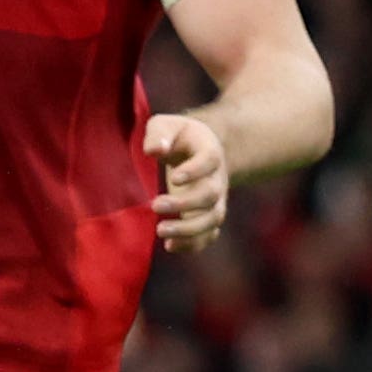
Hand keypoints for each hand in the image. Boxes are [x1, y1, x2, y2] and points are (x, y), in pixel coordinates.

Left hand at [144, 112, 228, 253]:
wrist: (197, 151)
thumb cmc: (177, 137)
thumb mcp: (165, 125)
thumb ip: (159, 132)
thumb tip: (155, 149)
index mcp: (209, 151)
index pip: (209, 160)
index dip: (195, 170)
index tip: (174, 177)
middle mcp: (217, 178)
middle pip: (210, 194)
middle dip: (185, 203)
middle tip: (156, 204)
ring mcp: (215, 200)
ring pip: (212, 218)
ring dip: (188, 229)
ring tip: (160, 231)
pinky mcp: (206, 216)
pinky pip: (208, 235)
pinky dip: (193, 244)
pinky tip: (170, 246)